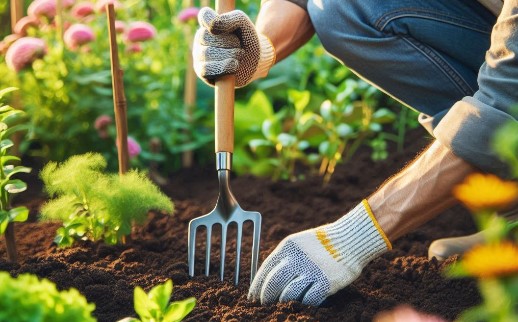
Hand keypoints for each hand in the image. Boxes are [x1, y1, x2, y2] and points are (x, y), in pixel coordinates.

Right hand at [193, 8, 275, 87]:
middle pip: (205, 36)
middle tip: (240, 47)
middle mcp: (200, 39)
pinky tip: (235, 65)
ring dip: (229, 55)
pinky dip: (224, 67)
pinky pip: (206, 69)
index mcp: (208, 24)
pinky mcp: (201, 71)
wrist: (255, 63)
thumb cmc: (247, 41)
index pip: (204, 15)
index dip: (214, 19)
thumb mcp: (244, 25)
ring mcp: (198, 55)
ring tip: (239, 56)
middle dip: (229, 42)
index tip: (231, 28)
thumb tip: (212, 27)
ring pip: (206, 53)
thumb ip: (231, 19)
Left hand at [248, 200, 390, 305]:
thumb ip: (284, 258)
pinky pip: (308, 300)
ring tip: (282, 305)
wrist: (351, 240)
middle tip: (264, 305)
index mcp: (288, 246)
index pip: (266, 268)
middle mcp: (298, 258)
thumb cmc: (323, 243)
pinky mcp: (327, 283)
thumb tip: (266, 280)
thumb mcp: (299, 243)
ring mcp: (313, 271)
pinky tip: (302, 304)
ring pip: (288, 294)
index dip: (257, 285)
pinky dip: (303, 304)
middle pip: (274, 283)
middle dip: (266, 297)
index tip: (252, 296)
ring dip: (283, 302)